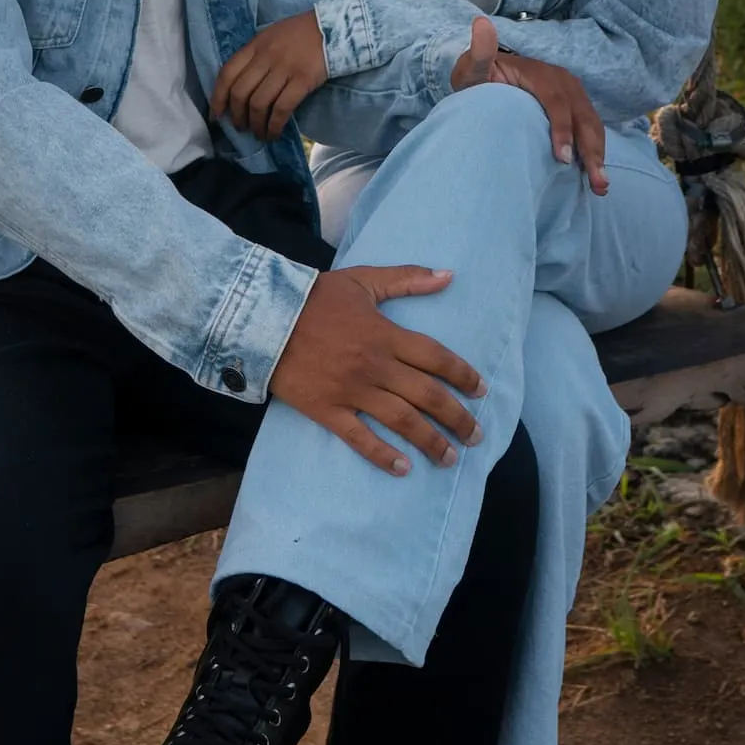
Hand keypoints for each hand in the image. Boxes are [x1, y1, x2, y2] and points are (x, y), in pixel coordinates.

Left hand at [211, 11, 328, 140]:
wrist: (333, 27)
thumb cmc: (300, 33)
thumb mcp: (270, 37)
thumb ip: (254, 56)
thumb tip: (240, 86)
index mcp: (255, 45)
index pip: (227, 74)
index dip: (217, 98)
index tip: (216, 115)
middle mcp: (265, 57)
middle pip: (240, 93)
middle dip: (237, 116)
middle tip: (241, 127)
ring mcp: (284, 68)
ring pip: (259, 104)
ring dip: (255, 125)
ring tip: (258, 133)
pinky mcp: (302, 80)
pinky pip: (282, 108)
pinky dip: (274, 125)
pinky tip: (274, 133)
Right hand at [269, 265, 483, 474]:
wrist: (263, 317)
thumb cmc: (314, 297)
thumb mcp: (362, 280)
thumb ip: (407, 278)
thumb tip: (448, 275)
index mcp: (386, 334)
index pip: (436, 357)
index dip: (463, 375)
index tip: (481, 391)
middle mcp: (375, 365)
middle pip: (427, 396)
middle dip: (457, 418)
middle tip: (476, 437)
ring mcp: (352, 391)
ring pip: (402, 421)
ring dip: (431, 441)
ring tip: (449, 458)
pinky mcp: (327, 410)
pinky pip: (360, 438)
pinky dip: (383, 455)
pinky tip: (403, 469)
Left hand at [451, 15, 608, 194]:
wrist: (488, 75)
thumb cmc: (477, 77)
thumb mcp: (471, 67)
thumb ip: (479, 52)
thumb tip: (481, 23)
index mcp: (540, 73)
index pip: (556, 100)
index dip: (561, 129)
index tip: (561, 158)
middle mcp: (561, 81)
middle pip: (581, 115)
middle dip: (590, 149)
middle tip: (596, 182)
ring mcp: (572, 93)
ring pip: (591, 124)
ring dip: (598, 154)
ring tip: (600, 186)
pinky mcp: (575, 106)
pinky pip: (590, 128)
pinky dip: (596, 150)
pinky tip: (595, 175)